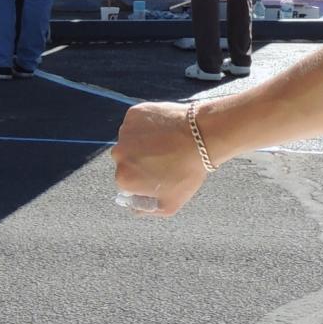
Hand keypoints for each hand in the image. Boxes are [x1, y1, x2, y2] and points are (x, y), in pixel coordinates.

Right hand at [112, 100, 208, 216]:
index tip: (158, 175)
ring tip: (166, 143)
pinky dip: (147, 125)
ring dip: (142, 142)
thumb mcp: (170, 204)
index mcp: (124, 178)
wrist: (203, 136)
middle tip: (163, 158)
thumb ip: (147, 209)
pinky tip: (164, 129)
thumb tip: (133, 206)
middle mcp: (119, 154)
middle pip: (125, 160)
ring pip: (130, 140)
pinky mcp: (134, 113)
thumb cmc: (188, 171)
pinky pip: (137, 122)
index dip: (142, 180)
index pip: (126, 182)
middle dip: (139, 160)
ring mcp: (125, 132)